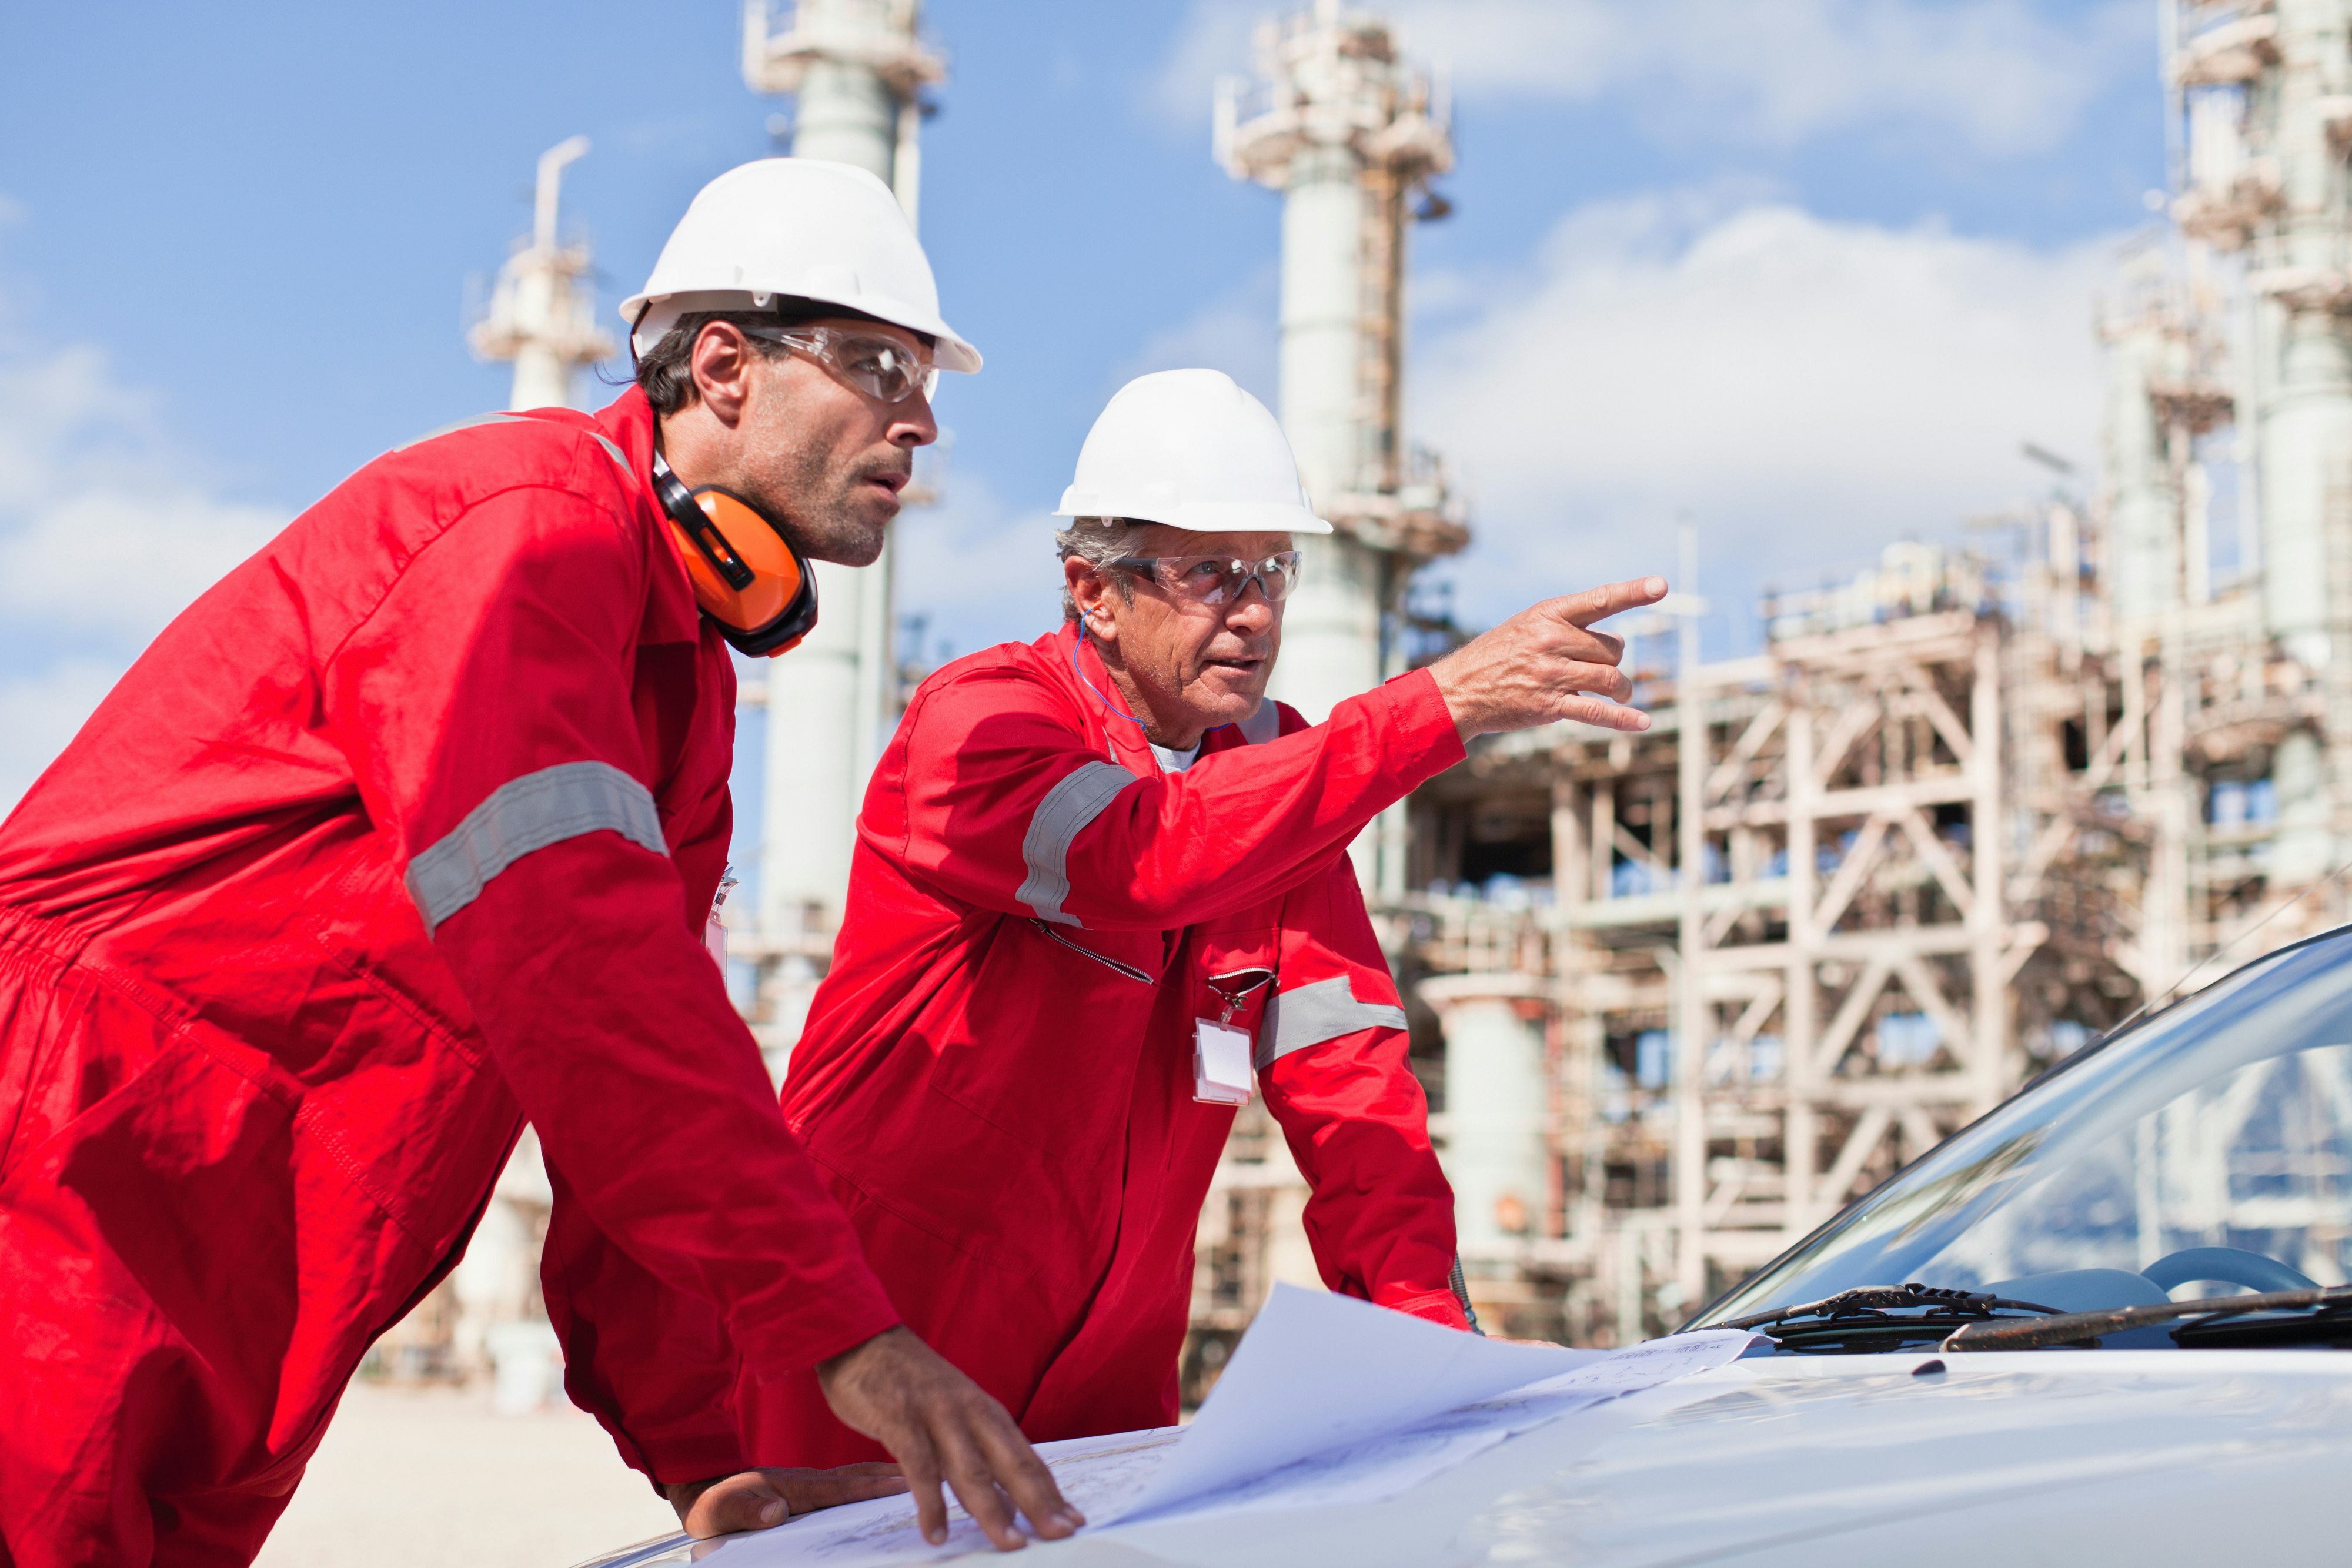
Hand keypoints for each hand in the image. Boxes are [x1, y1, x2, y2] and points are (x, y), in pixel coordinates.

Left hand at [666, 1463, 906, 1536]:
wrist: (701, 1487)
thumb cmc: (713, 1503)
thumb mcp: (721, 1510)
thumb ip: (747, 1511)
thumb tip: (775, 1512)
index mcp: (795, 1488)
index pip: (842, 1489)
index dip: (874, 1487)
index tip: (908, 1482)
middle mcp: (810, 1482)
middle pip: (861, 1478)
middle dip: (898, 1477)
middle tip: (938, 1472)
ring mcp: (813, 1484)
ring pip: (860, 1478)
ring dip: (891, 1476)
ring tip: (928, 1475)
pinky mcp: (811, 1490)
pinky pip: (851, 1483)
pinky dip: (875, 1479)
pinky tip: (892, 1480)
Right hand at [817, 1326, 1083, 1550]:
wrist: (865, 1341)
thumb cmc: (913, 1384)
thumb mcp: (955, 1412)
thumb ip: (977, 1451)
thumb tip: (1005, 1498)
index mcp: (988, 1412)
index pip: (1027, 1458)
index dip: (1051, 1491)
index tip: (1074, 1520)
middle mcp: (971, 1412)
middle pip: (1011, 1464)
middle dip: (1038, 1502)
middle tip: (1060, 1534)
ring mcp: (938, 1415)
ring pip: (972, 1469)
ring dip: (992, 1510)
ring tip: (1010, 1543)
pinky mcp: (903, 1420)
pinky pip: (920, 1468)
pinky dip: (930, 1503)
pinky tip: (936, 1533)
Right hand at [1426, 576, 1666, 738]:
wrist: (1459, 689)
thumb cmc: (1499, 655)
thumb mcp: (1527, 625)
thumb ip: (1569, 626)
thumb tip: (1617, 644)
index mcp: (1548, 613)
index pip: (1600, 599)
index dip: (1633, 592)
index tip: (1661, 586)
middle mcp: (1551, 640)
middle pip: (1612, 649)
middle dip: (1612, 660)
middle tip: (1596, 667)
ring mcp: (1551, 674)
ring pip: (1611, 678)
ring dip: (1621, 689)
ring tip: (1620, 694)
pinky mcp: (1550, 705)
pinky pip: (1597, 711)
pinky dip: (1623, 719)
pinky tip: (1642, 723)